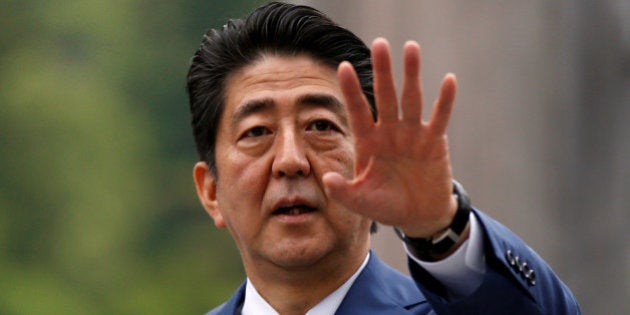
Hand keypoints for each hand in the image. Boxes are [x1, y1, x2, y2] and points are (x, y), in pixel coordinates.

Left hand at [323, 38, 457, 237]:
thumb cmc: (386, 205)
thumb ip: (343, 191)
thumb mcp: (360, 202)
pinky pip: (439, 118)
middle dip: (382, 71)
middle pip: (385, 96)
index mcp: (368, 141)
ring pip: (411, 99)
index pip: (358, 110)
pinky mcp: (434, 142)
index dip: (351, 90)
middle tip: (379, 44)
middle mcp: (389, 131)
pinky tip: (448, 80)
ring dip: (411, 74)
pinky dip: (445, 101)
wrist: (417, 215)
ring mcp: (412, 134)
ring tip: (410, 47)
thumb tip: (327, 180)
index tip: (343, 66)